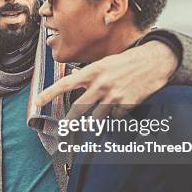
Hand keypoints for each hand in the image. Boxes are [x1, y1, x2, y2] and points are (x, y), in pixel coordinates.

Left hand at [35, 41, 178, 119]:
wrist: (155, 61)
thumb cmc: (128, 61)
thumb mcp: (105, 63)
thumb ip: (90, 73)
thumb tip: (75, 77)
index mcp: (93, 71)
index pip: (65, 83)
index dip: (49, 93)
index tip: (37, 101)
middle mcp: (101, 83)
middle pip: (79, 108)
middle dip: (70, 122)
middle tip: (63, 131)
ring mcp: (113, 95)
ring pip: (96, 117)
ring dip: (92, 124)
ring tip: (87, 129)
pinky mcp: (126, 104)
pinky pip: (115, 117)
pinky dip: (115, 117)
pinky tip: (119, 112)